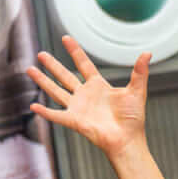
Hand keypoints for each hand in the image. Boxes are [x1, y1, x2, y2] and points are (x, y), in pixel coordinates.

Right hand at [27, 36, 150, 159]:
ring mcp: (78, 107)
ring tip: (29, 69)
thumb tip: (148, 53)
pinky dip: (45, 112)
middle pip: (65, 76)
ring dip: (43, 81)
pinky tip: (33, 105)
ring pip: (56, 91)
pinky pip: (57, 115)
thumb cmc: (133, 119)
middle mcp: (85, 95)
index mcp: (98, 86)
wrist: (128, 140)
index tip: (65, 38)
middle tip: (40, 54)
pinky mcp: (74, 121)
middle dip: (52, 65)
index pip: (84, 65)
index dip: (75, 51)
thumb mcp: (136, 91)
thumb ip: (139, 72)